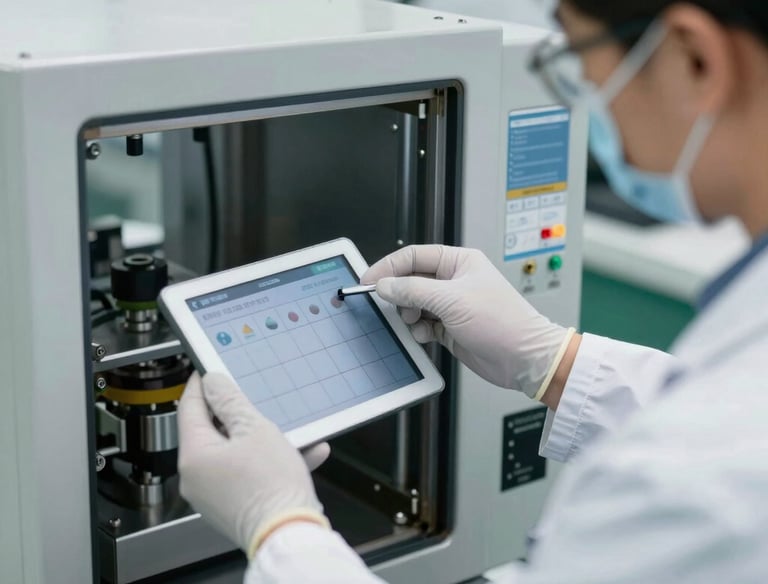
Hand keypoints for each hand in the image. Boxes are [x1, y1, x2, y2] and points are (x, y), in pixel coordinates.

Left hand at [177, 372, 330, 556]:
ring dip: (262, 438)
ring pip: (235, 453)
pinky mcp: (234, 506)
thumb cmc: (272, 487)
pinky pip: (248, 474)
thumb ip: (231, 401)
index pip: (188, 408)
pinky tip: (302, 452)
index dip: (201, 385)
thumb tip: (213, 383)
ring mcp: (214, 495)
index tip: (209, 372)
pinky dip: (269, 461)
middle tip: (253, 398)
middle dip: (238, 414)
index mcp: (194, 456)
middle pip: (212, 432)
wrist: (290, 534)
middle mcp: (197, 478)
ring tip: (291, 429)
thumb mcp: (255, 429)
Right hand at [362, 245, 572, 398]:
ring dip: (409, 315)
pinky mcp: (450, 328)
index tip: (369, 280)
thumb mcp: (451, 300)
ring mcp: (452, 305)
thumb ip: (413, 290)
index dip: (389, 267)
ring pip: (414, 304)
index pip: (414, 256)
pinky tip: (426, 335)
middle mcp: (454, 281)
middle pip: (410, 280)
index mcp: (459, 262)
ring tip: (417, 323)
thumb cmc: (502, 322)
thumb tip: (385, 285)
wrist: (523, 358)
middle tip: (394, 306)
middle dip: (400, 295)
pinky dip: (419, 330)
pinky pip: (422, 324)